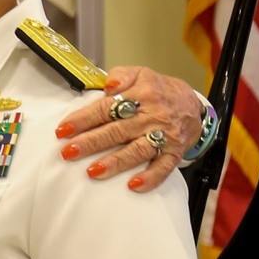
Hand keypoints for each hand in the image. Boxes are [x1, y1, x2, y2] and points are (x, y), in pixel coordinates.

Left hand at [56, 66, 203, 191]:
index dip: (84, 118)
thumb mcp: (141, 73)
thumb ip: (121, 75)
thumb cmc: (160, 90)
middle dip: (92, 142)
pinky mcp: (174, 153)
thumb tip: (108, 84)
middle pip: (118, 131)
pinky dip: (150, 178)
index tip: (63, 129)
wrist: (194, 106)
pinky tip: (134, 186)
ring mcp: (164, 136)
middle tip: (69, 152)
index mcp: (141, 94)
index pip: (107, 107)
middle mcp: (151, 116)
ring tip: (93, 171)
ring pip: (138, 150)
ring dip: (115, 162)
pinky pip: (163, 167)